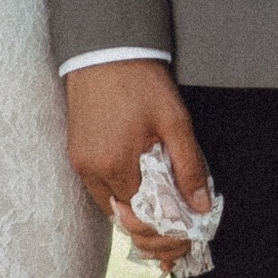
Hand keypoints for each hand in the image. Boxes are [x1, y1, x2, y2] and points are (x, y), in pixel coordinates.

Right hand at [65, 59, 212, 264]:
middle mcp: (92, 169)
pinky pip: (98, 187)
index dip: (165, 226)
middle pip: (122, 216)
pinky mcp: (76, 152)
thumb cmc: (142, 81)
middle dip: (149, 226)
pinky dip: (119, 193)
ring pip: (109, 204)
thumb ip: (189, 166)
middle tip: (175, 229)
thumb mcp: (175, 121)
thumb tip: (201, 207)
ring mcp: (80, 162)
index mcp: (116, 164)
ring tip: (161, 208)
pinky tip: (139, 187)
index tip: (185, 229)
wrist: (106, 48)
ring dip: (133, 210)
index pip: (141, 216)